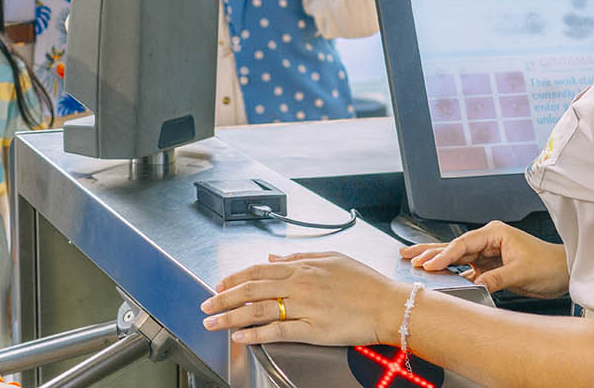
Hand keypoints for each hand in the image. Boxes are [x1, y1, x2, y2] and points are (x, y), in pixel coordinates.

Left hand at [200, 251, 404, 346]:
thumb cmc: (365, 282)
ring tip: (212, 322)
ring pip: (258, 310)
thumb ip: (298, 257)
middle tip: (205, 304)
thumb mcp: (331, 257)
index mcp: (301, 267)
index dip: (234, 277)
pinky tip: (240, 337)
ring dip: (230, 317)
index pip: (257, 270)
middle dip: (223, 298)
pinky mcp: (312, 330)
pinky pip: (277, 331)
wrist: (389, 304)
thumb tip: (273, 256)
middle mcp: (298, 285)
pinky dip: (255, 334)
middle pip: (250, 289)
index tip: (218, 284)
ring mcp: (304, 308)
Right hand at [399, 221, 569, 297]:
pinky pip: (466, 270)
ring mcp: (488, 253)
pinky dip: (452, 273)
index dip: (444, 255)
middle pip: (454, 246)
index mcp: (495, 233)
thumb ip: (496, 278)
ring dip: (437, 261)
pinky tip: (438, 277)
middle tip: (407, 255)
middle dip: (430, 251)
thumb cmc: (550, 265)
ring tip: (414, 261)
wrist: (566, 273)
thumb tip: (476, 285)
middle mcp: (489, 241)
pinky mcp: (490, 266)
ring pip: (456, 257)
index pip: (463, 244)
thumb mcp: (521, 272)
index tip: (428, 265)